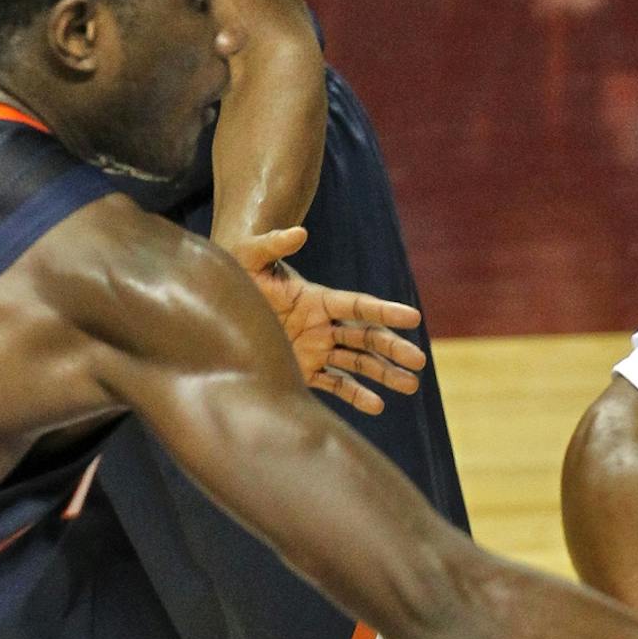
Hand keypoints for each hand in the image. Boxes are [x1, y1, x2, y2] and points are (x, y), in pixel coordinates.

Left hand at [226, 227, 428, 415]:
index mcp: (318, 299)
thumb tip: (300, 232)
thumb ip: (273, 245)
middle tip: (419, 361)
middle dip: (393, 349)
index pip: (358, 306)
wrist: (218, 306)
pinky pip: (334, 384)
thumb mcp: (250, 255)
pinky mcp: (304, 370)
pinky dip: (355, 395)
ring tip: (411, 386)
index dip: (385, 311)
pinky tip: (377, 406)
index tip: (413, 317)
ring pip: (358, 363)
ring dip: (384, 374)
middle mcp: (324, 325)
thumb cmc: (238, 274)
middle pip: (367, 338)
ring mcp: (317, 349)